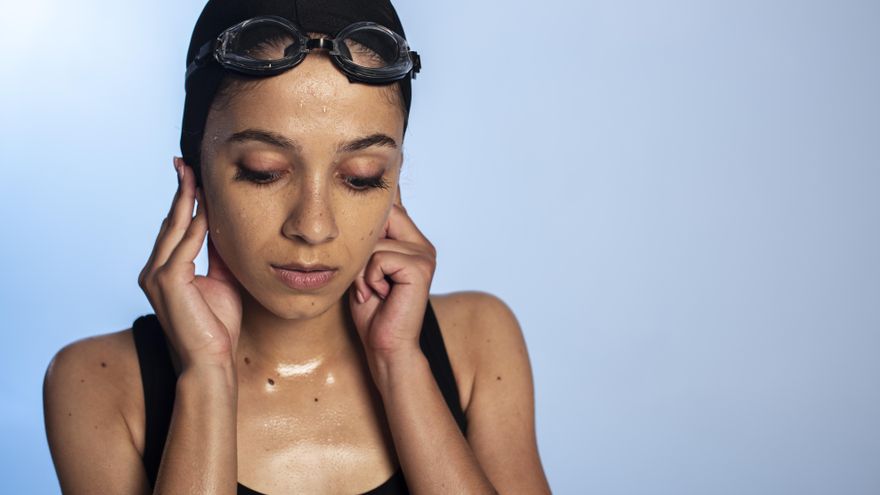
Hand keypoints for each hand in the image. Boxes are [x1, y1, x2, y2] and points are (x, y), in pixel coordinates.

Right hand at [138, 157, 242, 370]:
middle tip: (185, 162)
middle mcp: (154, 270)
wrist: (212, 362)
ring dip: (186, 199)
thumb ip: (219, 254)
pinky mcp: (168, 282)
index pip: (175, 228)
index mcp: (164, 271)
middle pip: (171, 221)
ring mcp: (157, 276)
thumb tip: (226, 226)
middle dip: (180, 191)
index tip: (190, 174)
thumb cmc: (218, 327)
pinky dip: (197, 224)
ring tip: (193, 173)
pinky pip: (185, 244)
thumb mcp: (222, 281)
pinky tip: (207, 207)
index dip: (183, 200)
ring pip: (175, 228)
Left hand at [348, 186, 436, 360]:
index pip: (387, 210)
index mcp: (412, 242)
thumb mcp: (363, 267)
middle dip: (363, 248)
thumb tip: (356, 203)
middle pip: (382, 217)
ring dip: (362, 270)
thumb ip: (368, 240)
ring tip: (372, 291)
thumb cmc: (371, 311)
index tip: (365, 267)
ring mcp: (425, 255)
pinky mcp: (420, 268)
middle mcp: (423, 245)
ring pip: (375, 242)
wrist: (385, 347)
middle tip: (366, 280)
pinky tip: (380, 295)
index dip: (366, 231)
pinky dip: (370, 278)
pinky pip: (380, 257)